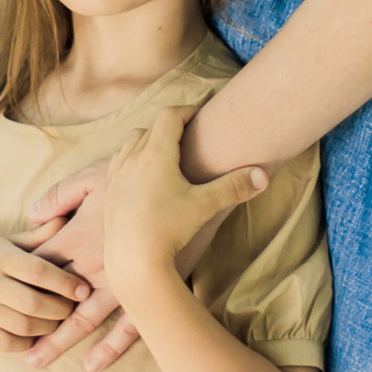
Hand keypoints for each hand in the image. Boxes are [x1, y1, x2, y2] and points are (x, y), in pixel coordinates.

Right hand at [0, 232, 85, 349]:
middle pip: (33, 302)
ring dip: (48, 327)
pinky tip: (37, 334)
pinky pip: (7, 343)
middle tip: (74, 308)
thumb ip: (36, 237)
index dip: (64, 282)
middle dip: (60, 309)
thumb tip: (67, 220)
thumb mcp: (3, 241)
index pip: (37, 271)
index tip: (83, 289)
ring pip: (23, 326)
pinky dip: (27, 342)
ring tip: (58, 321)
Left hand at [23, 166, 131, 371]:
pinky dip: (108, 347)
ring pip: (81, 319)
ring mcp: (118, 280)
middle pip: (51, 299)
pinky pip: (127, 326)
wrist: (190, 179)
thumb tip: (29, 216)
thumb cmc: (141, 172)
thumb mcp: (93, 176)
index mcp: (76, 235)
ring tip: (35, 361)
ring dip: (58, 341)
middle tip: (7, 342)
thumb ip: (59, 196)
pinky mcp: (148, 288)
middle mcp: (92, 263)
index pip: (38, 264)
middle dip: (29, 322)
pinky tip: (93, 365)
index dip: (17, 281)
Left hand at [104, 109, 267, 296]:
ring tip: (166, 152)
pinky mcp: (107, 190)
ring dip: (148, 140)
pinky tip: (143, 174)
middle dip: (169, 126)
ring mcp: (116, 173)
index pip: (170, 116)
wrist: (132, 261)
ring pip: (132, 142)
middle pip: (150, 127)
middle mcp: (132, 158)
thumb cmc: (169, 230)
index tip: (199, 116)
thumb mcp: (205, 206)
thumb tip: (264, 176)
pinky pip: (118, 161)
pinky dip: (132, 158)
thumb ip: (235, 187)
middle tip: (188, 134)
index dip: (187, 111)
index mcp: (155, 154)